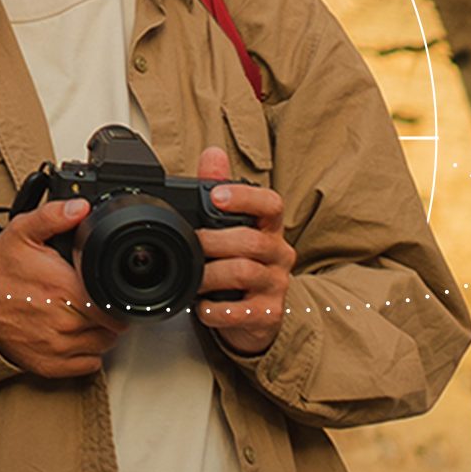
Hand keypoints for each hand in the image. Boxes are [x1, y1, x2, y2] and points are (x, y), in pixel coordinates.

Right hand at [0, 198, 128, 377]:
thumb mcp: (22, 232)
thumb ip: (53, 216)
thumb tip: (79, 207)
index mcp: (65, 289)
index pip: (113, 302)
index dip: (114, 294)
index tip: (103, 286)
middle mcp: (64, 321)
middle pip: (113, 324)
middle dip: (108, 311)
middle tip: (91, 298)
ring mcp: (57, 347)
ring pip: (104, 345)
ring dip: (101, 332)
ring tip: (83, 315)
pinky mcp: (49, 366)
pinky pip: (89, 366)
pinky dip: (88, 354)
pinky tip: (75, 336)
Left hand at [192, 147, 294, 355]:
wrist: (257, 317)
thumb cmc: (242, 265)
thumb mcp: (233, 228)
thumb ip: (221, 191)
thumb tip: (212, 154)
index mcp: (269, 228)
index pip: (271, 204)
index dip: (244, 198)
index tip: (217, 196)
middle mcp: (278, 254)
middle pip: (250, 241)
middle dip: (213, 242)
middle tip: (192, 245)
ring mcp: (276, 285)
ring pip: (243, 272)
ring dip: (210, 275)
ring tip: (194, 280)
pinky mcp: (267, 313)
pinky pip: (240, 311)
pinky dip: (215, 310)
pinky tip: (204, 307)